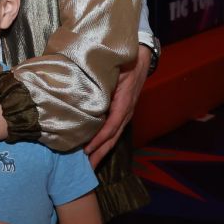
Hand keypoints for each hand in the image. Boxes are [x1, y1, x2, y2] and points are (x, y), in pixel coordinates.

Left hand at [85, 44, 150, 166]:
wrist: (140, 56)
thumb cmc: (123, 61)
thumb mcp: (112, 70)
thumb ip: (100, 81)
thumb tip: (82, 91)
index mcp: (124, 102)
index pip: (111, 125)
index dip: (99, 139)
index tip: (87, 149)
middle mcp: (126, 111)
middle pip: (113, 137)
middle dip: (100, 153)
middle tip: (87, 167)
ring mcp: (126, 112)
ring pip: (114, 136)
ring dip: (103, 150)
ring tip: (91, 163)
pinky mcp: (123, 111)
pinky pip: (115, 129)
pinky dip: (106, 141)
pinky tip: (97, 147)